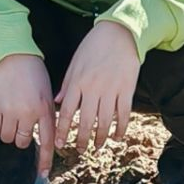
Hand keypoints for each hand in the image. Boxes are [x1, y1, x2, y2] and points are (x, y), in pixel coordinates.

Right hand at [0, 53, 56, 176]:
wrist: (12, 55)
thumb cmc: (33, 74)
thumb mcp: (47, 93)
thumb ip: (47, 114)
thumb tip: (50, 137)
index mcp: (45, 110)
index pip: (46, 141)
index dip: (44, 160)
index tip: (42, 174)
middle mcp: (28, 113)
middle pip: (22, 142)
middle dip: (21, 137)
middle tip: (20, 123)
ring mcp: (10, 110)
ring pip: (7, 138)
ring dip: (8, 131)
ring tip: (10, 115)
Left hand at [55, 21, 139, 157]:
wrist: (119, 33)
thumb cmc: (94, 46)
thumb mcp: (75, 63)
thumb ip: (67, 84)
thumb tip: (57, 103)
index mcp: (77, 82)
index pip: (66, 112)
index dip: (62, 130)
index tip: (60, 144)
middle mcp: (93, 88)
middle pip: (85, 121)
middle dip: (81, 139)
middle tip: (80, 150)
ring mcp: (111, 90)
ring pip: (104, 121)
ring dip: (100, 137)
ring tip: (97, 146)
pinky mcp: (127, 89)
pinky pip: (123, 114)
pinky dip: (121, 128)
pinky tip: (117, 137)